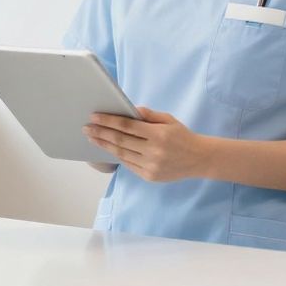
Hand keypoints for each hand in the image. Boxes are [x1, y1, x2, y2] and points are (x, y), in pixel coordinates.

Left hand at [83, 107, 205, 182]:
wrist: (199, 159)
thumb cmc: (181, 136)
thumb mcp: (168, 119)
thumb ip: (148, 115)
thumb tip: (129, 109)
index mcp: (158, 134)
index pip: (127, 126)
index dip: (108, 121)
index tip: (94, 117)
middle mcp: (153, 151)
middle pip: (120, 140)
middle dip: (100, 133)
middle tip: (86, 128)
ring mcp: (151, 165)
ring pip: (121, 153)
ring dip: (104, 145)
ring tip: (92, 138)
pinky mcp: (149, 176)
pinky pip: (128, 164)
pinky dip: (116, 156)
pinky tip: (107, 149)